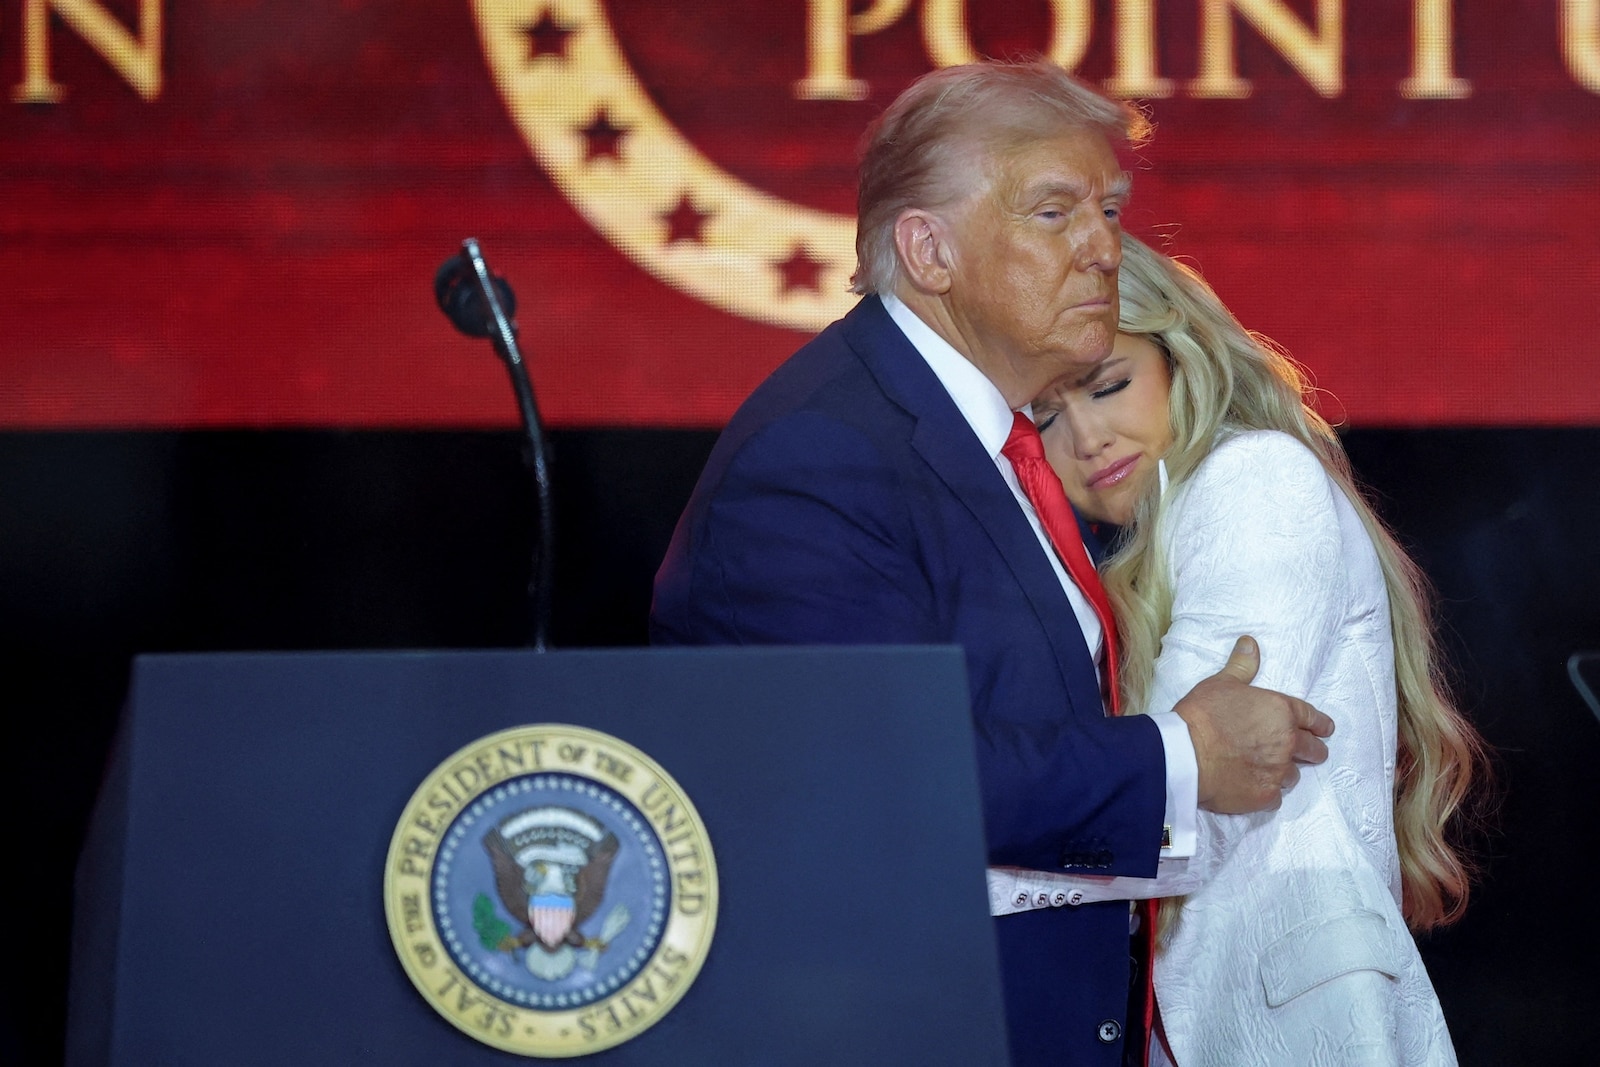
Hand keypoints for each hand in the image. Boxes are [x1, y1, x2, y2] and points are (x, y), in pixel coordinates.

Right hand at [1174, 636, 1334, 813]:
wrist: (1185, 753)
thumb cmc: (1204, 715)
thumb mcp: (1221, 683)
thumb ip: (1242, 666)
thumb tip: (1250, 642)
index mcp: (1281, 711)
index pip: (1313, 718)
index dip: (1321, 724)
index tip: (1326, 730)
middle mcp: (1287, 742)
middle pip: (1314, 751)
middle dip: (1313, 751)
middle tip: (1309, 753)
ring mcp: (1278, 771)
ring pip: (1294, 776)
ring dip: (1285, 772)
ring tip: (1270, 771)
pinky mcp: (1265, 796)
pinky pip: (1276, 797)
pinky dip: (1268, 793)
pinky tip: (1255, 788)